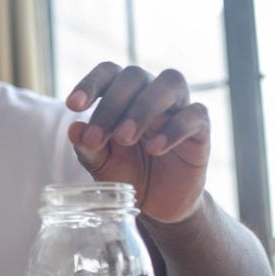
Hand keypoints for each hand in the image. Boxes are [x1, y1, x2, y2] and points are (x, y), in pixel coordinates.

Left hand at [66, 63, 208, 222]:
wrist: (156, 204)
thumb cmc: (125, 173)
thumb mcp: (100, 164)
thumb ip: (87, 147)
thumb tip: (74, 129)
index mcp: (123, 94)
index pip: (109, 72)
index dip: (91, 83)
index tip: (73, 105)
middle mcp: (151, 93)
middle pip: (135, 75)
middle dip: (112, 105)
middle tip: (96, 138)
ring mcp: (179, 108)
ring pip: (170, 83)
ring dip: (144, 108)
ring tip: (125, 138)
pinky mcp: (201, 130)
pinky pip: (195, 115)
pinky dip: (175, 128)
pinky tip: (155, 149)